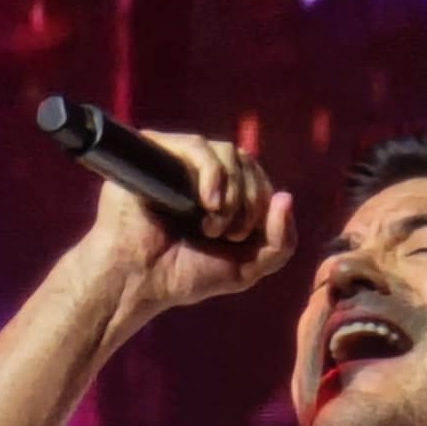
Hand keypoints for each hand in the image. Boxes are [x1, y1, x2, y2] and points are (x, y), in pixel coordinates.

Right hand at [87, 131, 296, 315]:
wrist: (139, 280)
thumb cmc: (185, 274)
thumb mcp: (247, 268)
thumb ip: (281, 242)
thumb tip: (287, 197)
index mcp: (224, 192)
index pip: (260, 178)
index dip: (263, 204)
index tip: (241, 239)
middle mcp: (202, 172)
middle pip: (248, 162)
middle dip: (250, 202)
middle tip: (228, 235)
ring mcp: (179, 160)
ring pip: (228, 152)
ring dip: (232, 193)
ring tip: (212, 226)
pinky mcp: (156, 152)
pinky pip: (198, 145)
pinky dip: (212, 173)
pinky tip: (207, 202)